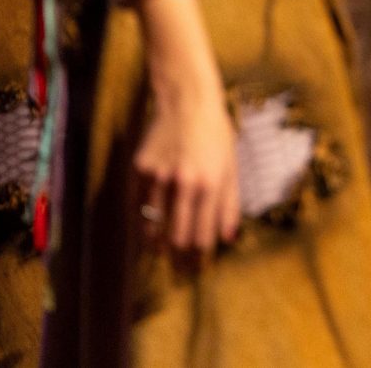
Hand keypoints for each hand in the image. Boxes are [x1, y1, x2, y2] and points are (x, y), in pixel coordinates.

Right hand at [134, 0, 240, 255]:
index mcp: (208, 185)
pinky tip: (152, 221)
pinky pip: (139, 206)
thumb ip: (229, 205)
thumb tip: (226, 240)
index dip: (198, 258)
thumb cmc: (216, 135)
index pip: (200, 236)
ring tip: (164, 252)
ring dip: (158, 244)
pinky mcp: (138, 170)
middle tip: (179, 269)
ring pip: (152, 227)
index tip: (198, 269)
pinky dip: (145, 218)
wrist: (186, 101)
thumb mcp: (231, 168)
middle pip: (174, 238)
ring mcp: (156, 177)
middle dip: (177, 259)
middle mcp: (181, 184)